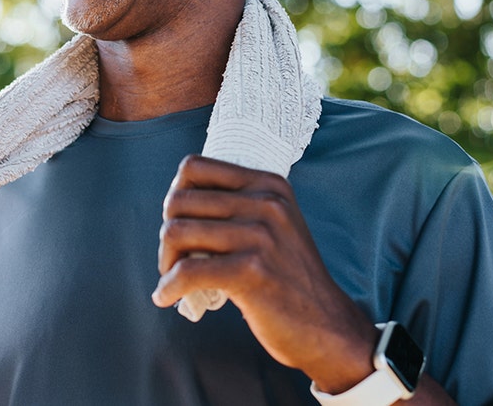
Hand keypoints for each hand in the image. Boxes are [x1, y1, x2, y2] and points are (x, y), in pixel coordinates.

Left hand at [151, 155, 376, 392]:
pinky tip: (166, 297)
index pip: (194, 167)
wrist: (326, 325)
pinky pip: (187, 271)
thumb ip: (237, 206)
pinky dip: (168, 286)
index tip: (179, 222)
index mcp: (268, 184)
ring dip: (166, 260)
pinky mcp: (251, 271)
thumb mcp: (273, 225)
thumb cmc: (287, 277)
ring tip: (172, 278)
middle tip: (174, 259)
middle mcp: (266, 203)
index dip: (176, 195)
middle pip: (179, 200)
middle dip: (167, 234)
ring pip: (177, 231)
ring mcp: (260, 236)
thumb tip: (175, 200)